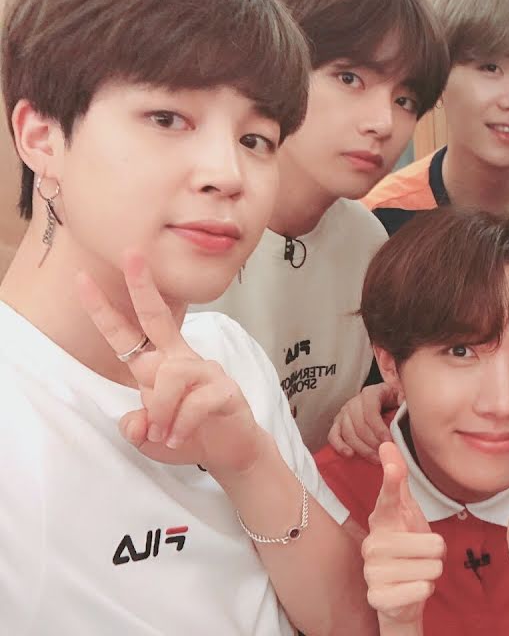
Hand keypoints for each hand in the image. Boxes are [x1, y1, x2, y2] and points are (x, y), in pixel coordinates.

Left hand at [77, 253, 264, 477]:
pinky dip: (181, 425)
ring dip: (162, 411)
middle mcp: (180, 359)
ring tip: (165, 434)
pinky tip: (180, 437)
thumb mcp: (150, 436)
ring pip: (170, 376)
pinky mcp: (225, 388)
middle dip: (142, 286)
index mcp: (159, 365)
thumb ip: (136, 426)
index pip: (127, 332)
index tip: (81, 280)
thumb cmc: (191, 435)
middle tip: (131, 254)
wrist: (231, 450)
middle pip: (158, 316)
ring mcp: (205, 371)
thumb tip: (138, 423)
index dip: (103, 308)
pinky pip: (194, 403)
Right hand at [328, 382, 398, 461]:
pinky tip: (350, 455)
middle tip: (385, 454)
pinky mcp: (337, 424)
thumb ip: (404, 399)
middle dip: (373, 443)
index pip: (370, 411)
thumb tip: (405, 404)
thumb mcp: (401, 395)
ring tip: (376, 458)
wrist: (382, 400)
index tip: (389, 441)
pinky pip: (333, 436)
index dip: (379, 428)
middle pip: (360, 425)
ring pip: (348, 433)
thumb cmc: (393, 400)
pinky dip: (340, 446)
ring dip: (362, 449)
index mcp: (371, 393)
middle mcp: (354, 402)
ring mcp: (344, 413)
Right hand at [362, 442, 444, 627]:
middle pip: (434, 543)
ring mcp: (372, 572)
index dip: (392, 480)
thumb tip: (387, 443)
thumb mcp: (406, 511)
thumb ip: (398, 480)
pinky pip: (422, 589)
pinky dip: (425, 590)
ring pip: (432, 567)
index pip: (389, 497)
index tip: (394, 466)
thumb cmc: (406, 546)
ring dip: (432, 572)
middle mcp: (373, 544)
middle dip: (437, 553)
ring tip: (417, 572)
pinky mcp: (378, 597)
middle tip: (422, 556)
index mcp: (382, 520)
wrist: (397, 595)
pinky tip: (411, 589)